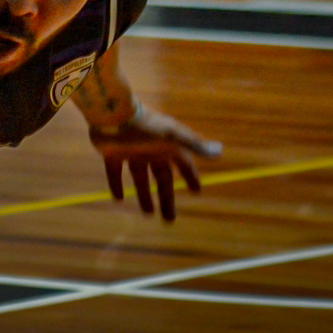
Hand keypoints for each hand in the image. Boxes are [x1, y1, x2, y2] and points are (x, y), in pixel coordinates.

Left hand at [91, 107, 221, 221]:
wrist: (113, 113)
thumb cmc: (146, 125)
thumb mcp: (173, 135)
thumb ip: (195, 145)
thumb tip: (220, 152)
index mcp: (167, 145)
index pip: (183, 164)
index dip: (190, 177)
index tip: (196, 192)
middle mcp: (151, 150)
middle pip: (162, 179)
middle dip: (166, 198)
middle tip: (170, 219)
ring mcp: (131, 151)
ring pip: (140, 178)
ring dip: (144, 195)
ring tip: (148, 214)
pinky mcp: (112, 153)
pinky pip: (115, 172)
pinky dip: (116, 184)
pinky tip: (119, 199)